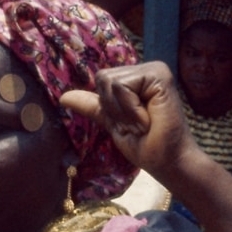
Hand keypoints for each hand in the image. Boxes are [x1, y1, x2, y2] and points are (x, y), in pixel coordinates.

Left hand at [59, 62, 196, 179]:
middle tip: (138, 124)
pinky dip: (130, 110)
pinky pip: (122, 87)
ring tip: (144, 122)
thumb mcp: (113, 123)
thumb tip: (63, 97)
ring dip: (122, 111)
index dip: (108, 107)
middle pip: (102, 78)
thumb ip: (94, 107)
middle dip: (114, 109)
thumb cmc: (145, 145)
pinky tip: (149, 119)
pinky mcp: (160, 74)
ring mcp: (154, 69)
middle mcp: (145, 69)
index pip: (101, 80)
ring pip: (109, 82)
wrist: (168, 162)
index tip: (131, 124)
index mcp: (136, 78)